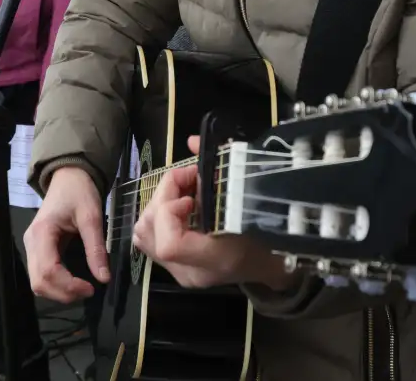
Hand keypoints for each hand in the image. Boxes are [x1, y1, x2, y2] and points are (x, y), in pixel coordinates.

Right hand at [24, 166, 110, 302]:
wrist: (69, 176)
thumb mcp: (91, 216)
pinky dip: (56, 284)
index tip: (91, 288)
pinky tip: (73, 282)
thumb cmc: (79, 192)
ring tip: (82, 288)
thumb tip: (103, 278)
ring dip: (59, 292)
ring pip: (38, 282)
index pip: (48, 271)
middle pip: (39, 282)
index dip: (68, 286)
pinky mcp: (37, 249)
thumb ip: (96, 248)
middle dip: (63, 293)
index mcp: (42, 233)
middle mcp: (31, 243)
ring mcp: (31, 247)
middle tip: (88, 291)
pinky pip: (42, 275)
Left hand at [131, 136, 292, 290]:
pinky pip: (149, 238)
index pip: (169, 243)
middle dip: (163, 194)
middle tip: (189, 179)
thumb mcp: (246, 199)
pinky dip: (158, 216)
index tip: (192, 194)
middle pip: (150, 229)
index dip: (172, 210)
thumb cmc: (265, 231)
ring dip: (159, 203)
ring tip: (184, 191)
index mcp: (212, 260)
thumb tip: (192, 141)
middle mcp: (189, 271)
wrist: (272, 262)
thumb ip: (218, 169)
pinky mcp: (173, 266)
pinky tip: (181, 206)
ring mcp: (178, 272)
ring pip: (143, 233)